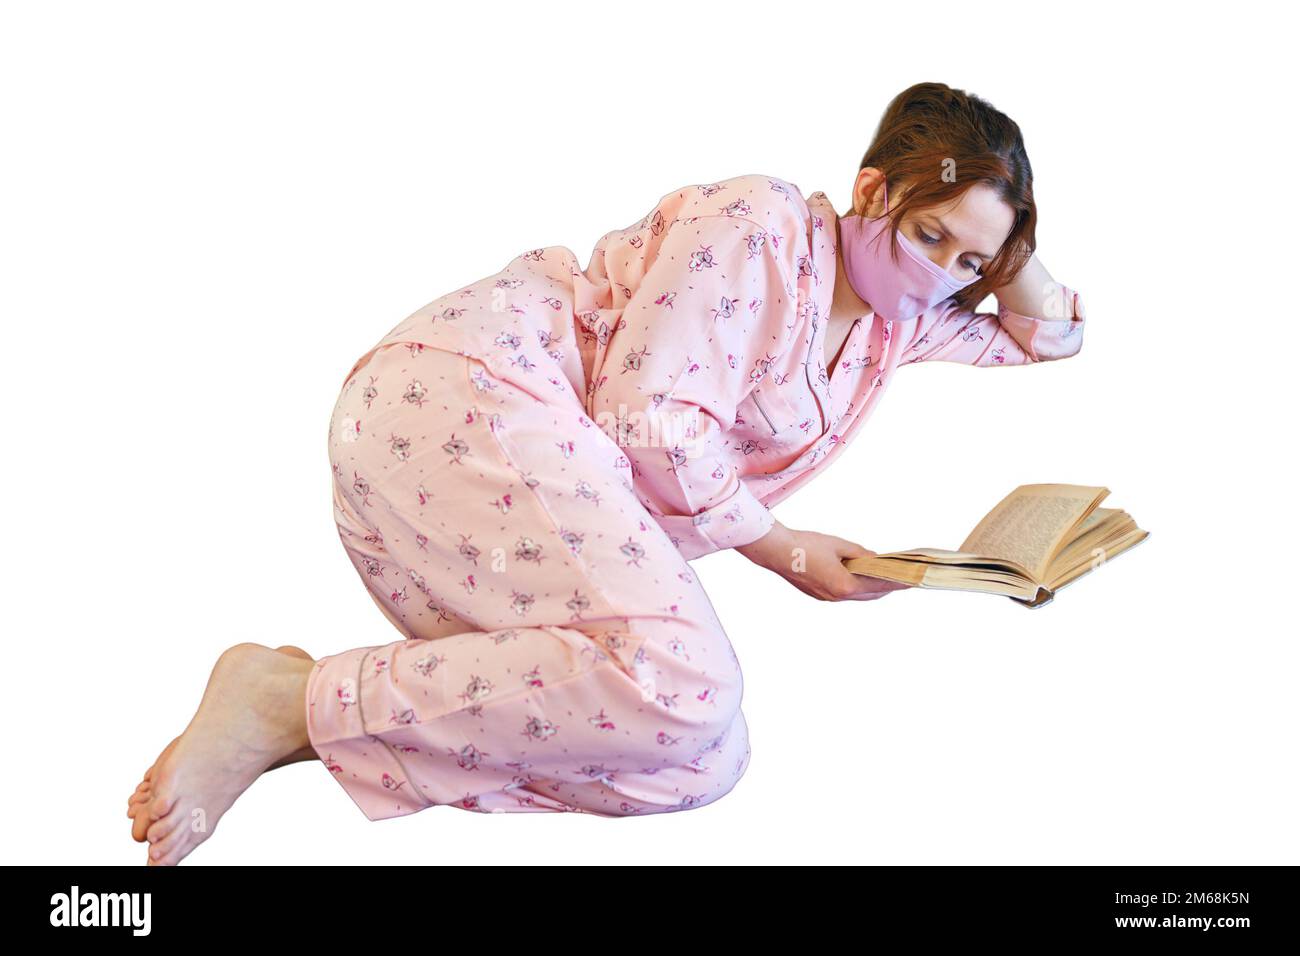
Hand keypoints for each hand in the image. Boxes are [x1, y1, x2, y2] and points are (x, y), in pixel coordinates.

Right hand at [735, 521, 911, 601]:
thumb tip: (875, 559)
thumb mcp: (839, 545)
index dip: (898, 582)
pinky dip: (855, 586)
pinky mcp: (818, 594)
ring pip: (856, 595)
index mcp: (845, 586)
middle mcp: (837, 597)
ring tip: (884, 576)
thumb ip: (860, 554)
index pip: (880, 585)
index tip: (913, 580)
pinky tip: (858, 576)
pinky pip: (843, 593)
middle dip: (887, 586)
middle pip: (870, 594)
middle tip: (901, 577)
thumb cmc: (806, 545)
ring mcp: (826, 598)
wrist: (775, 551)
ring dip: (870, 587)